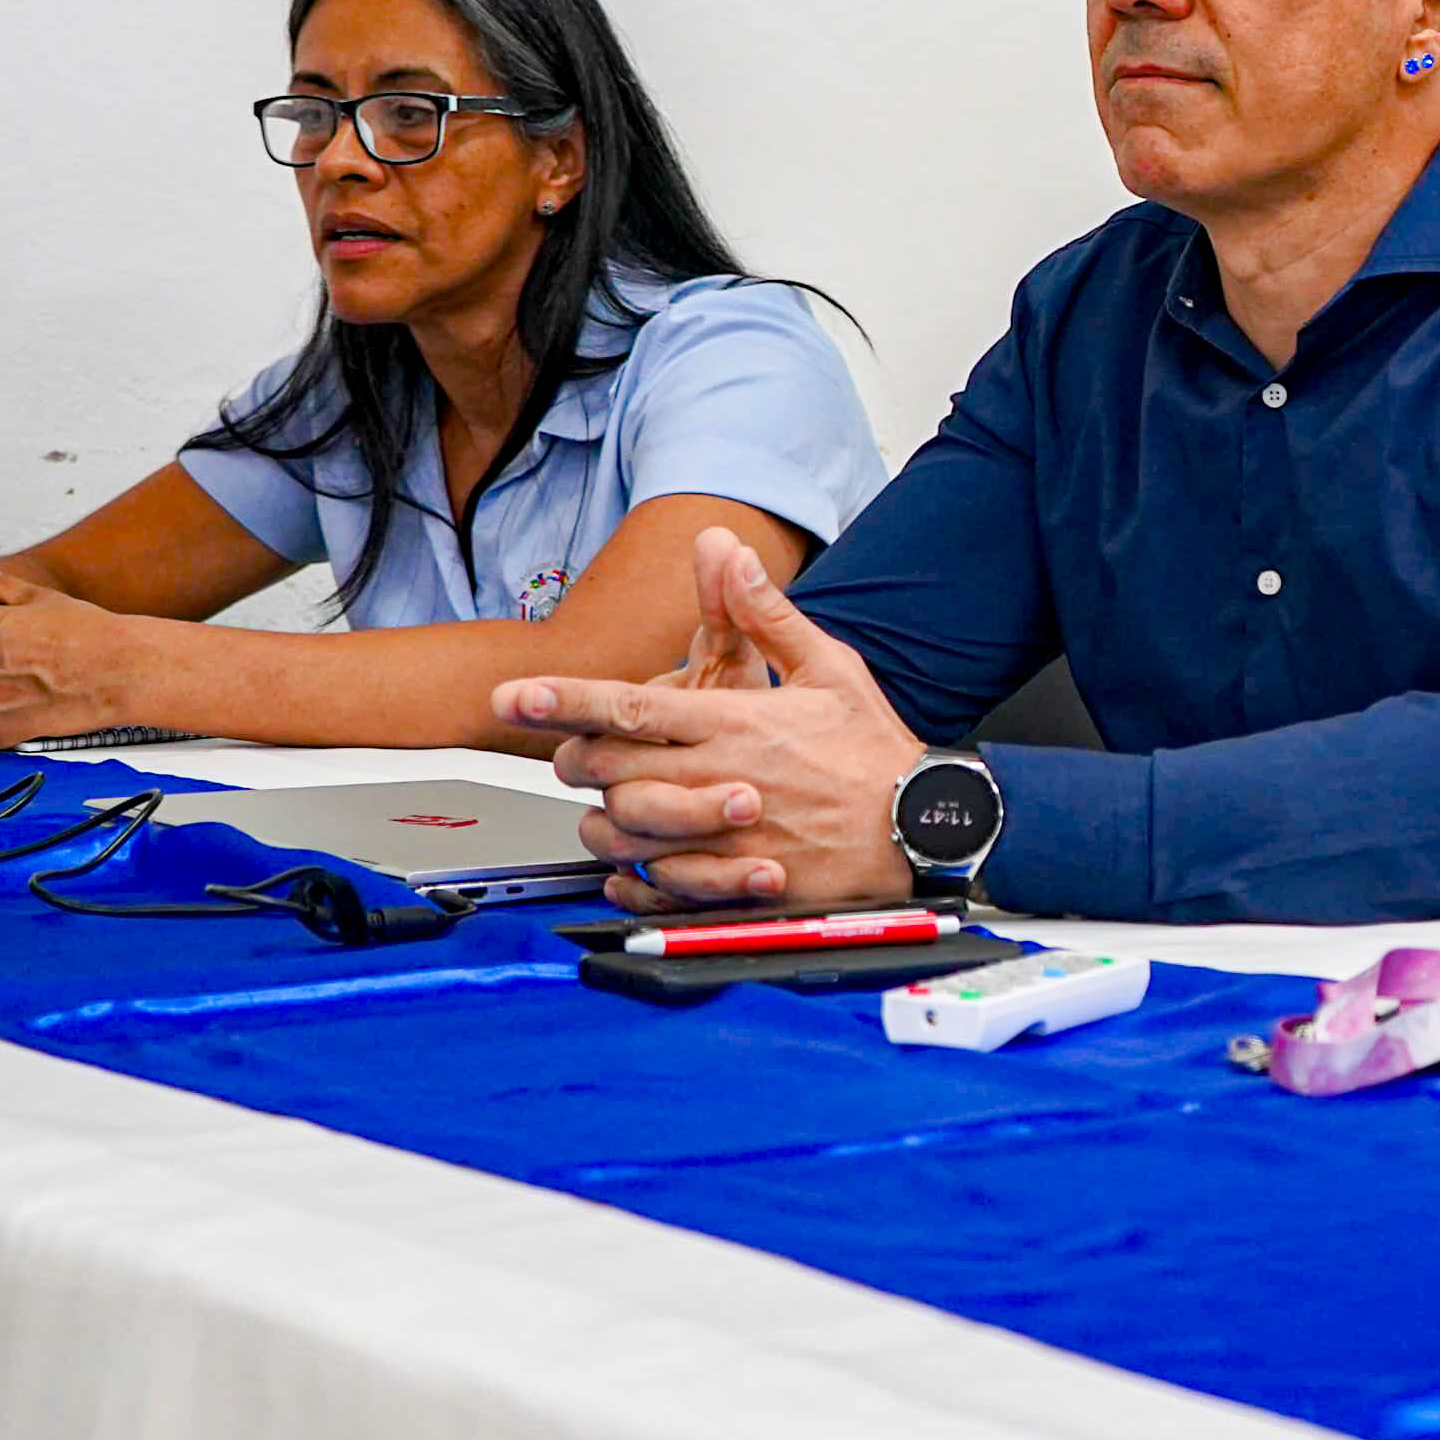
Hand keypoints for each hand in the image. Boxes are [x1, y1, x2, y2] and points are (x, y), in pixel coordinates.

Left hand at [497, 526, 923, 912]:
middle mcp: (720, 779)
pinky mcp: (736, 882)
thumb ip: (767, 614)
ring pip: (624, 830)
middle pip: (609, 769)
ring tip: (606, 805)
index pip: (629, 706)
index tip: (515, 695)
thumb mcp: (830, 666)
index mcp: (735, 723)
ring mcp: (725, 836)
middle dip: (576, 758)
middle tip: (572, 751)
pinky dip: (632, 875)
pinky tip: (631, 864)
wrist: (923, 827)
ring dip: (602, 816)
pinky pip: (657, 884)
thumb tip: (730, 555)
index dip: (563, 701)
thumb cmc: (875, 750)